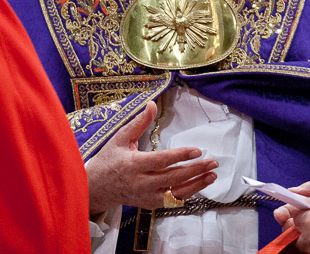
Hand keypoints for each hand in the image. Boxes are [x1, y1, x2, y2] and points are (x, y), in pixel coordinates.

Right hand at [87, 101, 217, 214]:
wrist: (97, 187)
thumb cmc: (109, 159)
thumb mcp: (120, 138)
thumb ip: (139, 122)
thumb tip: (152, 104)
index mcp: (133, 165)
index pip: (161, 161)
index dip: (180, 156)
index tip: (196, 151)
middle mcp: (141, 183)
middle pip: (173, 178)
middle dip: (195, 170)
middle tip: (212, 162)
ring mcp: (146, 196)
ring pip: (176, 193)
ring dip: (196, 184)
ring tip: (212, 175)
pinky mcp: (150, 204)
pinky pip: (173, 200)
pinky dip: (187, 193)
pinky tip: (199, 184)